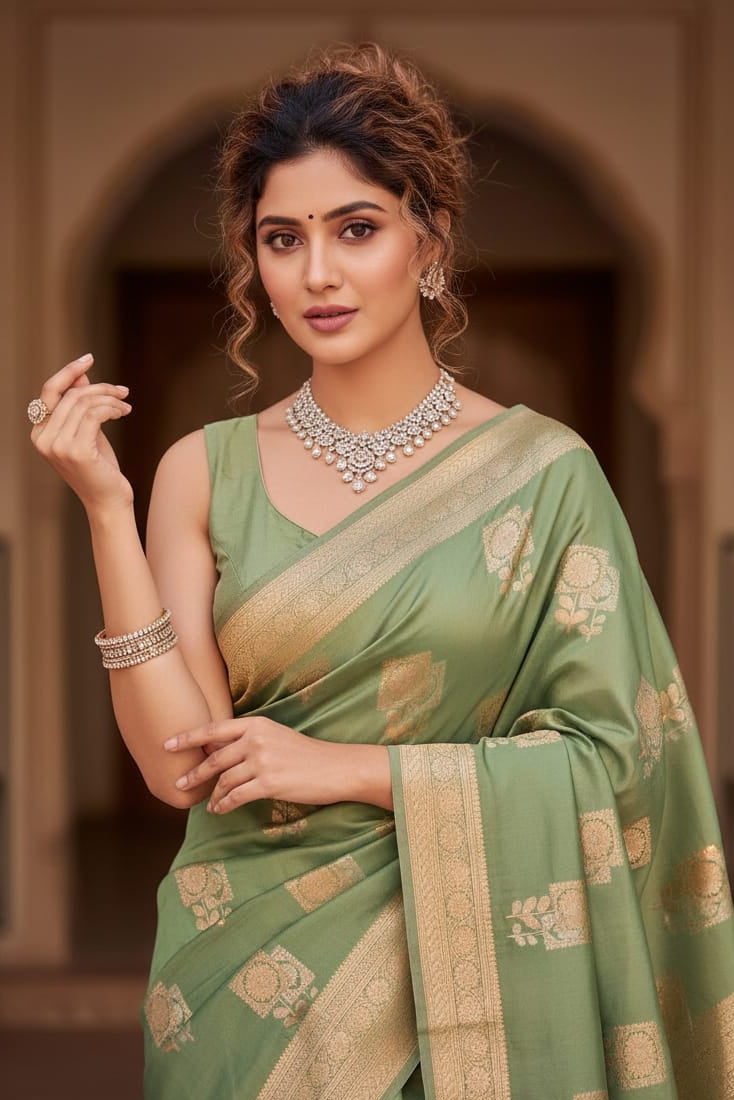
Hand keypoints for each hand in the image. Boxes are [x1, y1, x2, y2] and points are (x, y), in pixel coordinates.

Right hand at [29, 353, 133, 514]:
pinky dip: (112, 409)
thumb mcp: (87, 432)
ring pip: (84, 403)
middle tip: (122, 391)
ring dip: (110, 399)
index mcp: (40, 433)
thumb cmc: (99, 468)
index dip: (69, 372)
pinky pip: (95, 414)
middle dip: (100, 388)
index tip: (89, 358)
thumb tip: (80, 376)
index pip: (50, 391)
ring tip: (125, 406)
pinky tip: (123, 414)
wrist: (108, 501)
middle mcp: (43, 439)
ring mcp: (57, 446)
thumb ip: (80, 406)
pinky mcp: (76, 451)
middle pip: (71, 395)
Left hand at [164, 716, 363, 813]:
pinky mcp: (270, 783)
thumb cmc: (306, 754)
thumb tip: (217, 750)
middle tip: (179, 784)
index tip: (168, 744)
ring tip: (208, 804)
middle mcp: (257, 739)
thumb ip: (249, 740)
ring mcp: (263, 761)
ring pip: (224, 780)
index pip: (214, 729)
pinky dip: (225, 805)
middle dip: (194, 773)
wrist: (336, 767)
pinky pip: (237, 796)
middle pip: (215, 758)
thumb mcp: (276, 737)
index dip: (188, 737)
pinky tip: (220, 809)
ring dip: (213, 795)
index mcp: (257, 724)